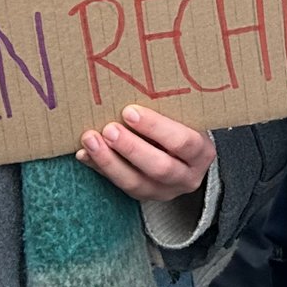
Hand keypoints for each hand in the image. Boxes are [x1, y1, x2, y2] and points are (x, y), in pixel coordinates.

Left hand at [77, 105, 215, 201]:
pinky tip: (85, 154)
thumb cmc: (183, 126)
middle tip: (109, 129)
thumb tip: (129, 89)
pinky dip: (99, 168)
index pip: (182, 142)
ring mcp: (165, 191)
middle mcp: (187, 177)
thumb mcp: (184, 117)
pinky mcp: (144, 196)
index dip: (155, 127)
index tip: (129, 111)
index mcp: (202, 153)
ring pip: (135, 183)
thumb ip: (166, 109)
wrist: (186, 155)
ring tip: (90, 139)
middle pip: (159, 167)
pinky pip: (118, 186)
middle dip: (130, 148)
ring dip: (109, 161)